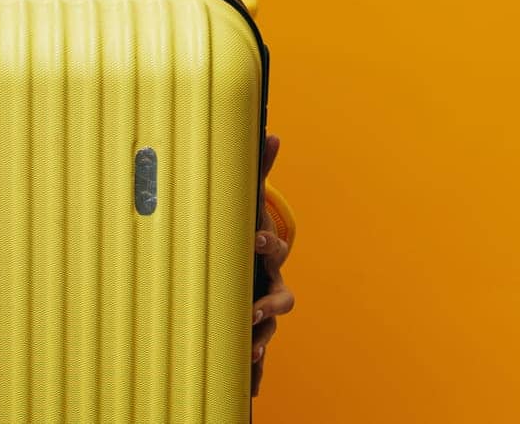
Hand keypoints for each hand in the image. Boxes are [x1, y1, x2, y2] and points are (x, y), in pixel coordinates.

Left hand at [252, 133, 293, 394]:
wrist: (246, 264)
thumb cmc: (241, 232)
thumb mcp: (243, 201)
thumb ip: (254, 169)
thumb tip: (271, 130)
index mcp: (264, 251)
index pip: (271, 247)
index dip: (266, 241)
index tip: (255, 236)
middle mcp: (266, 283)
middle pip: (278, 297)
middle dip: (267, 303)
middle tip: (251, 308)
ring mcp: (259, 309)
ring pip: (266, 330)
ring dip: (258, 340)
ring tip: (247, 351)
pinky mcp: (247, 330)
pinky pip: (253, 357)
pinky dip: (251, 372)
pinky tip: (246, 390)